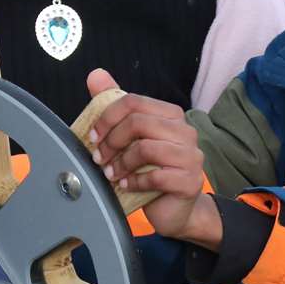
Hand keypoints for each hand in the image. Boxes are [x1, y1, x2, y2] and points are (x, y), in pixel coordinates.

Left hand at [85, 70, 219, 244]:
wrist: (175, 208)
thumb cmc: (152, 170)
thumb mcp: (131, 137)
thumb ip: (115, 105)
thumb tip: (95, 75)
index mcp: (171, 115)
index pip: (134, 102)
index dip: (108, 117)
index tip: (93, 135)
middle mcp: (185, 131)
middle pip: (138, 123)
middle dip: (111, 141)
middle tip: (99, 158)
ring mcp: (191, 156)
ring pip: (145, 149)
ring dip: (120, 163)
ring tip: (111, 174)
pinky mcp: (190, 181)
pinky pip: (155, 177)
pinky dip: (133, 182)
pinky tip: (126, 185)